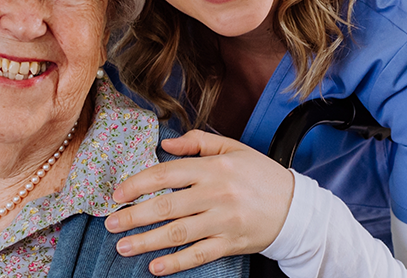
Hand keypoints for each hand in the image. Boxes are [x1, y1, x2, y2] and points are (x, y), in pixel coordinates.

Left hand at [106, 130, 294, 275]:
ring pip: (177, 233)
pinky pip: (198, 254)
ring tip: (123, 246)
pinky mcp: (231, 243)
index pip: (167, 174)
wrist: (296, 207)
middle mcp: (217, 194)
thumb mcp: (234, 149)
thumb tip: (165, 144)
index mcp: (215, 167)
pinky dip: (175, 263)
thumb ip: (199, 142)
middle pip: (166, 207)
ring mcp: (224, 221)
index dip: (138, 184)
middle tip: (111, 224)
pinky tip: (155, 267)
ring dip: (146, 241)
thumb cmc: (262, 176)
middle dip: (133, 217)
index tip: (117, 194)